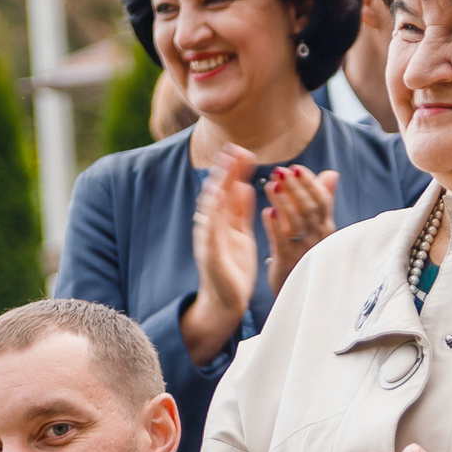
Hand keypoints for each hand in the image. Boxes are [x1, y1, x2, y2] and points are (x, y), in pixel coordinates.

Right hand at [180, 148, 260, 365]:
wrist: (225, 302)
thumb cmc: (233, 268)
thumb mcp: (240, 234)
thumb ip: (240, 211)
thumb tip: (243, 185)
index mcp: (221, 222)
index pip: (226, 190)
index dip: (232, 170)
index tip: (242, 150)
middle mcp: (211, 227)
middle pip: (217, 193)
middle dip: (225, 171)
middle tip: (236, 150)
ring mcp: (209, 240)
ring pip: (212, 207)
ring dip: (219, 186)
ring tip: (228, 166)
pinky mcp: (210, 254)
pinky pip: (211, 230)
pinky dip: (214, 213)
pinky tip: (219, 197)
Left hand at [262, 164, 339, 296]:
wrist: (303, 296)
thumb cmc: (308, 257)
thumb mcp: (319, 229)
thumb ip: (323, 201)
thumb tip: (331, 173)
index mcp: (327, 228)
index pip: (322, 200)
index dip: (309, 183)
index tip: (295, 168)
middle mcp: (319, 238)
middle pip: (310, 208)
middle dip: (295, 187)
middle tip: (280, 171)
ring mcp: (304, 251)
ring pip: (297, 222)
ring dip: (284, 201)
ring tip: (271, 186)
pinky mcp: (288, 264)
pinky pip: (282, 242)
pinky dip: (275, 225)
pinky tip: (266, 212)